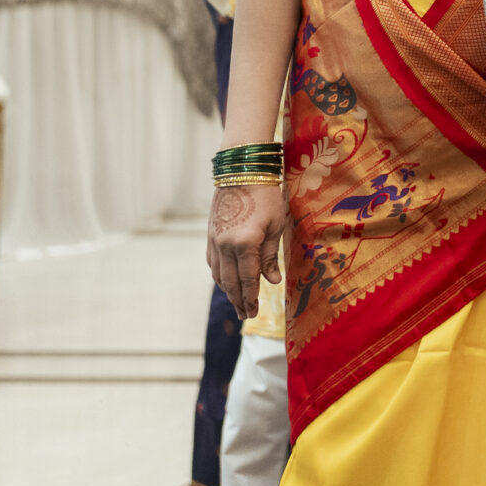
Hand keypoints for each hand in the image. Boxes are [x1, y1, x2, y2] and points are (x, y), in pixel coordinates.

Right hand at [206, 180, 288, 319]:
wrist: (242, 170)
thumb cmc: (266, 195)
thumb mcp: (276, 225)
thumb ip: (270, 256)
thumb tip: (272, 281)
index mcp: (245, 244)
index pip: (248, 280)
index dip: (251, 298)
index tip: (253, 313)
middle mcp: (225, 246)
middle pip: (230, 282)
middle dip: (238, 300)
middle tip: (245, 315)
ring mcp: (214, 241)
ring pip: (219, 275)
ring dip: (228, 291)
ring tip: (237, 303)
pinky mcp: (210, 235)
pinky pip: (213, 263)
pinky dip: (219, 276)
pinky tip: (226, 282)